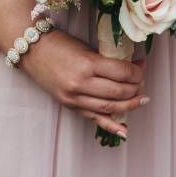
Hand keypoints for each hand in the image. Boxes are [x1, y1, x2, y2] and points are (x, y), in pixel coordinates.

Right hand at [21, 30, 147, 139]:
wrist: (33, 51)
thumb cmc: (62, 45)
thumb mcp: (88, 49)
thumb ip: (110, 60)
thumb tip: (136, 66)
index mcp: (88, 64)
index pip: (122, 73)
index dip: (137, 72)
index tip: (142, 67)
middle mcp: (81, 84)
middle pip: (118, 92)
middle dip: (136, 88)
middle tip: (142, 83)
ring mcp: (74, 98)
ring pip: (109, 107)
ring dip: (129, 105)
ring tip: (140, 99)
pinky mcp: (69, 106)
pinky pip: (94, 118)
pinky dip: (110, 126)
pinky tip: (124, 131)